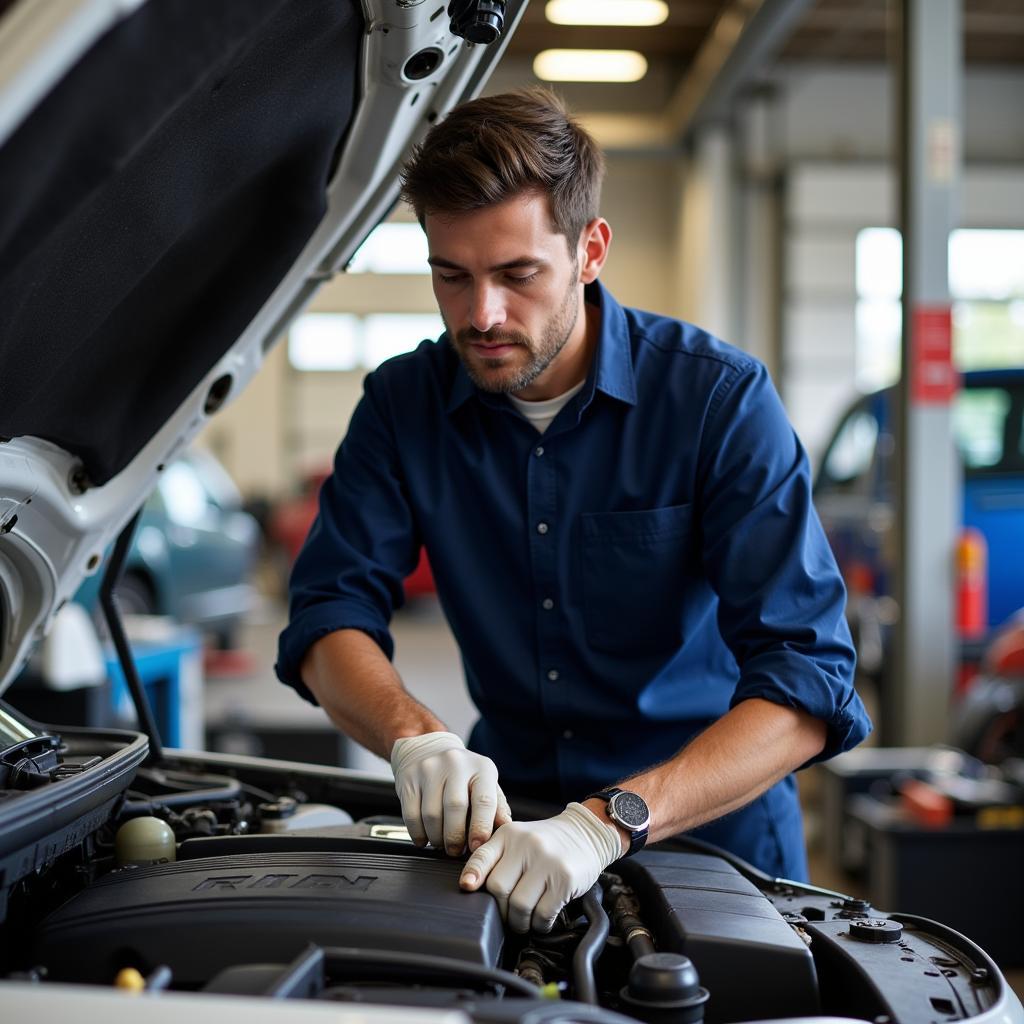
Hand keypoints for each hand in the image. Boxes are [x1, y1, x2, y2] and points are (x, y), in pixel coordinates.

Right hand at [390, 731, 510, 854]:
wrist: (428, 747)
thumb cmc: (462, 773)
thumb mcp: (485, 783)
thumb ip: (496, 806)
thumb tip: (505, 828)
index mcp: (481, 767)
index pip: (484, 800)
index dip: (481, 827)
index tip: (477, 846)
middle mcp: (456, 764)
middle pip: (455, 807)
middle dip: (455, 837)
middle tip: (456, 850)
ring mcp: (430, 769)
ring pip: (431, 815)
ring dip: (436, 838)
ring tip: (441, 843)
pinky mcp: (409, 778)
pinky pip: (411, 815)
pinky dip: (418, 834)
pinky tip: (424, 837)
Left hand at [458, 802, 621, 932]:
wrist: (586, 833)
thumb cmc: (548, 842)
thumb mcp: (519, 839)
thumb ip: (497, 857)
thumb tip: (471, 884)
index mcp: (510, 834)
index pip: (482, 855)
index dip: (472, 875)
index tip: (467, 888)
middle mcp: (526, 845)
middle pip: (498, 887)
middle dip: (501, 909)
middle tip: (508, 915)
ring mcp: (546, 861)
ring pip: (519, 905)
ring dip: (519, 922)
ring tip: (524, 920)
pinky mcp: (564, 878)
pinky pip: (543, 913)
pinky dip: (539, 924)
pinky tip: (541, 919)